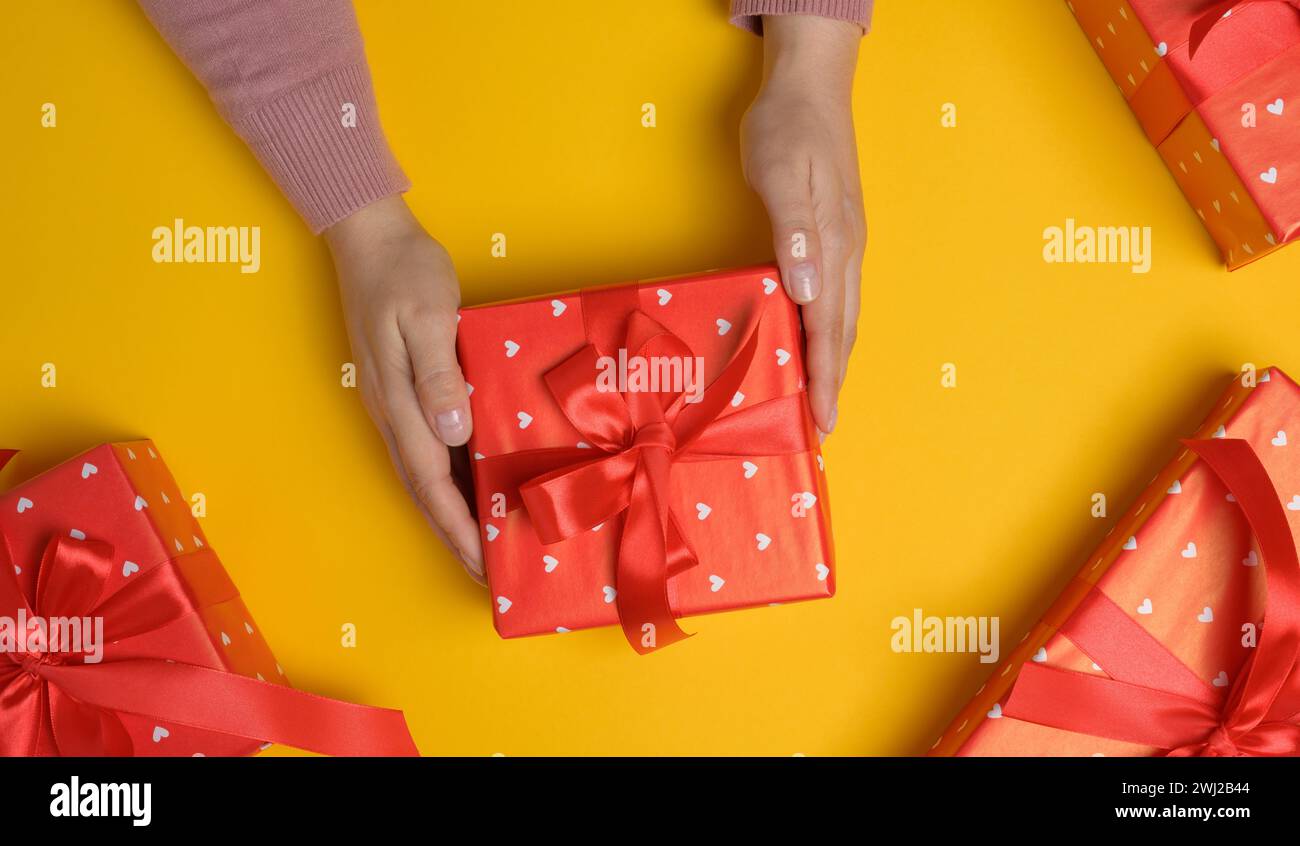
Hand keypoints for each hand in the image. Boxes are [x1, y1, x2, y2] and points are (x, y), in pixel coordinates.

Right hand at [325, 195, 483, 584]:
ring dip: (452, 514)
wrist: (372, 238)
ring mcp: (396, 405)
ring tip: (486, 545)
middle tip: (488, 574)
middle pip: (425, 491)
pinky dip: (452, 478)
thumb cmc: (404, 273)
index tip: (480, 562)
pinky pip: (429, 448)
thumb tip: (453, 434)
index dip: (456, 526)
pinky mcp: (406, 391)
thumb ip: (439, 377)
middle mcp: (394, 414)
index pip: (429, 480)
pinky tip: (476, 485)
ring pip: (426, 474)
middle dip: (455, 536)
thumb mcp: (427, 316)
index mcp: (399, 403)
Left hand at [740, 15, 864, 435]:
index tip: (822, 419)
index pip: (829, 325)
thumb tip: (807, 291)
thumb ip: (793, 232)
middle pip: (844, 331)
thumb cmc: (786, 128)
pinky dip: (832, 330)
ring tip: (823, 398)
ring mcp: (848, 244)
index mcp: (833, 244)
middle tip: (822, 428)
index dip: (825, 376)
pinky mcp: (840, 235)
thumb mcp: (778, 173)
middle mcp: (847, 252)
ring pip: (845, 317)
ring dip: (835, 361)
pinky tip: (818, 341)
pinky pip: (840, 297)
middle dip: (834, 382)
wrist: (811, 86)